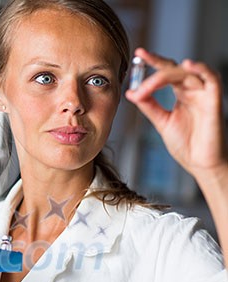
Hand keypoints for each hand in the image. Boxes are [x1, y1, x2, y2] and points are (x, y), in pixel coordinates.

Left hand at [125, 47, 227, 178]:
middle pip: (175, 70)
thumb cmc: (186, 144)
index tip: (138, 54)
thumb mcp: (161, 121)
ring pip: (188, 73)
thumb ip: (149, 106)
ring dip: (167, 73)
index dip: (153, 62)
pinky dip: (201, 69)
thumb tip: (131, 92)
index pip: (167, 72)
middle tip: (139, 61)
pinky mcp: (214, 102)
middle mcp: (193, 91)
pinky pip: (212, 79)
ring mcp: (204, 95)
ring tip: (150, 80)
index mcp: (181, 94)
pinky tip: (188, 65)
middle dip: (156, 64)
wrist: (200, 164)